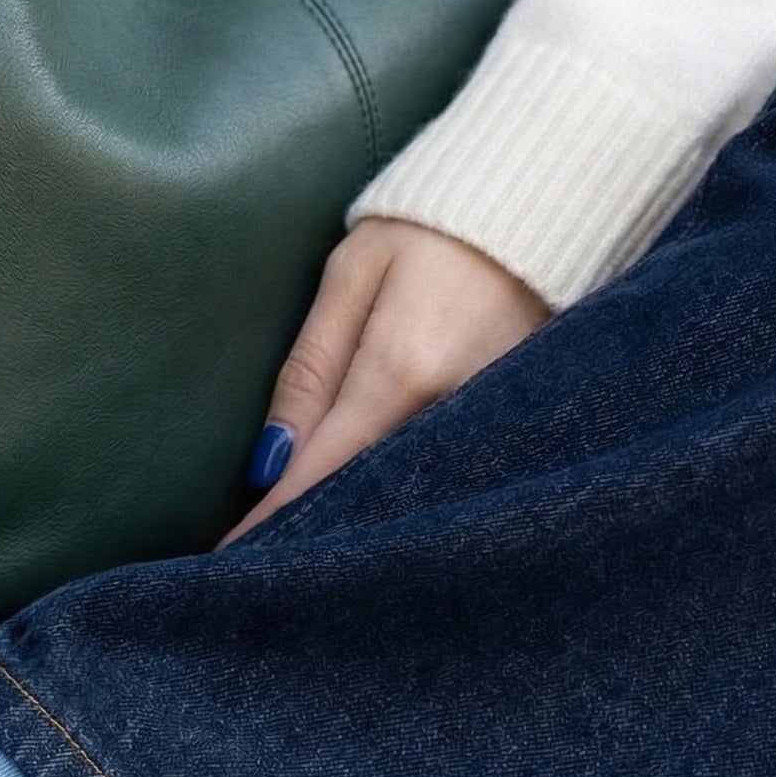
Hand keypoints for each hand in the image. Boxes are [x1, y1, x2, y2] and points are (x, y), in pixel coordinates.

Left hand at [219, 218, 548, 544]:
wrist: (542, 205)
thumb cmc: (426, 233)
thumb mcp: (350, 278)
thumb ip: (310, 370)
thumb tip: (269, 461)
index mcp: (404, 370)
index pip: (324, 470)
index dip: (277, 521)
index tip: (232, 565)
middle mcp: (460, 409)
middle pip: (374, 496)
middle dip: (321, 531)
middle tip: (265, 571)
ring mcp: (502, 422)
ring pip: (416, 493)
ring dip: (367, 519)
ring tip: (311, 551)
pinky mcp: (525, 424)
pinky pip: (456, 474)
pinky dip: (414, 494)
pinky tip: (382, 512)